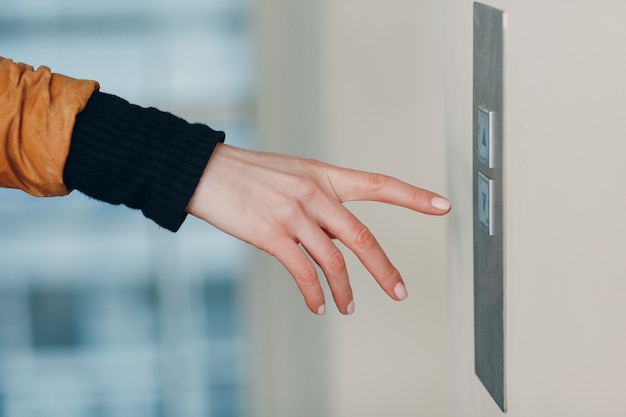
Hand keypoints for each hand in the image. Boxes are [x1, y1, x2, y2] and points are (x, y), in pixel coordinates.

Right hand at [187, 143, 450, 314]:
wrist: (204, 172)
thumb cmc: (248, 174)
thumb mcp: (292, 175)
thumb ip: (319, 203)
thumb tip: (334, 241)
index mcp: (324, 175)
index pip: (378, 184)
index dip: (413, 196)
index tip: (443, 206)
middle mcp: (315, 193)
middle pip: (362, 237)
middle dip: (384, 269)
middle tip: (399, 291)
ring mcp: (294, 214)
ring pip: (333, 261)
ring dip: (344, 291)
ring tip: (348, 308)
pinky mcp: (272, 235)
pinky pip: (303, 272)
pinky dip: (314, 294)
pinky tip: (318, 305)